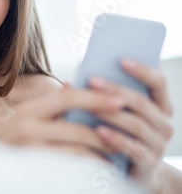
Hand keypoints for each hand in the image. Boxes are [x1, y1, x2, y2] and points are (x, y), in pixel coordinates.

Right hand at [0, 88, 124, 159]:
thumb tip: (74, 84)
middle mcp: (27, 129)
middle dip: (105, 130)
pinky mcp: (36, 170)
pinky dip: (90, 167)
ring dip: (101, 152)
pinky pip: (71, 169)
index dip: (94, 97)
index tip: (119, 99)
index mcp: (28, 110)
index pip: (65, 97)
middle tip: (127, 130)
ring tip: (116, 150)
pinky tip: (101, 165)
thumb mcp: (27, 117)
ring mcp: (31, 152)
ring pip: (77, 152)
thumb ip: (51, 104)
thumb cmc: (13, 140)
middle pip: (76, 128)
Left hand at [88, 59, 173, 192]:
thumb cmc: (119, 133)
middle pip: (142, 102)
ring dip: (112, 113)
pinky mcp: (148, 164)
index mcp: (160, 105)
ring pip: (137, 125)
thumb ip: (102, 96)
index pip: (159, 82)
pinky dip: (115, 138)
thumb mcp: (116, 113)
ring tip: (90, 104)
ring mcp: (159, 144)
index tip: (121, 59)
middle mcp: (164, 123)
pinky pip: (133, 149)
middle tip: (92, 79)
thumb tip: (68, 82)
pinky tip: (98, 131)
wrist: (134, 172)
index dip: (142, 70)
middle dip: (116, 89)